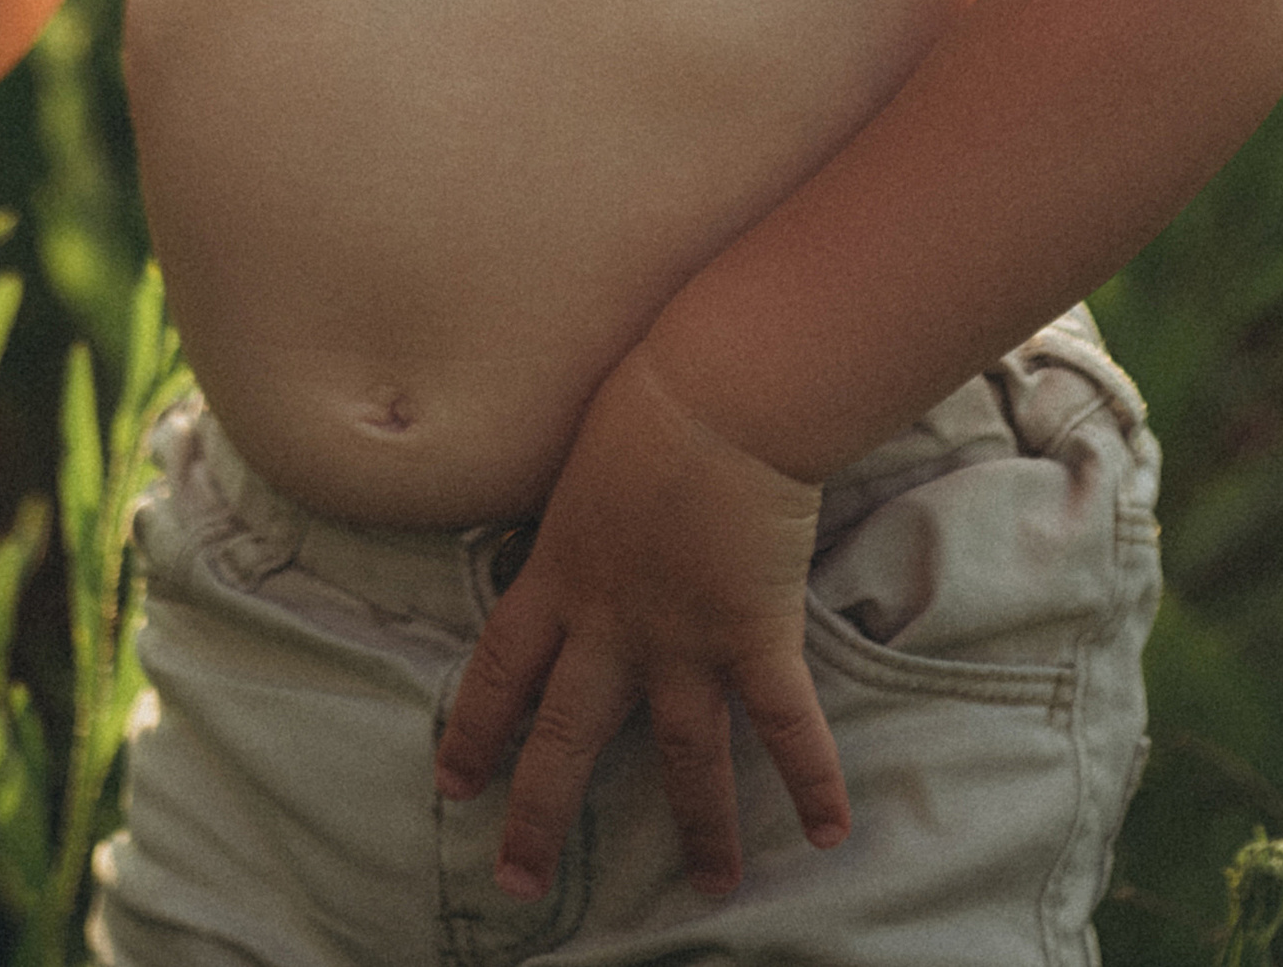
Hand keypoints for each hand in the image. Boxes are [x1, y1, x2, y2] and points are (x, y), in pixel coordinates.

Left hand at [433, 345, 850, 903]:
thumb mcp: (580, 460)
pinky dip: (812, 780)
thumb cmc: (647, 398)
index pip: (499, 669)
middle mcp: (611, 625)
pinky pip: (786, 723)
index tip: (453, 783)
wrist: (716, 395)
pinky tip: (829, 833)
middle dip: (539, 817)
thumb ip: (578, 509)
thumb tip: (581, 512)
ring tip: (711, 887)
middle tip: (519, 884)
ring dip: (699, 827)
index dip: (474, 729)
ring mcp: (683, 638)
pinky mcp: (754, 633)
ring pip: (681, 756)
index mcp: (559, 576)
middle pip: (565, 738)